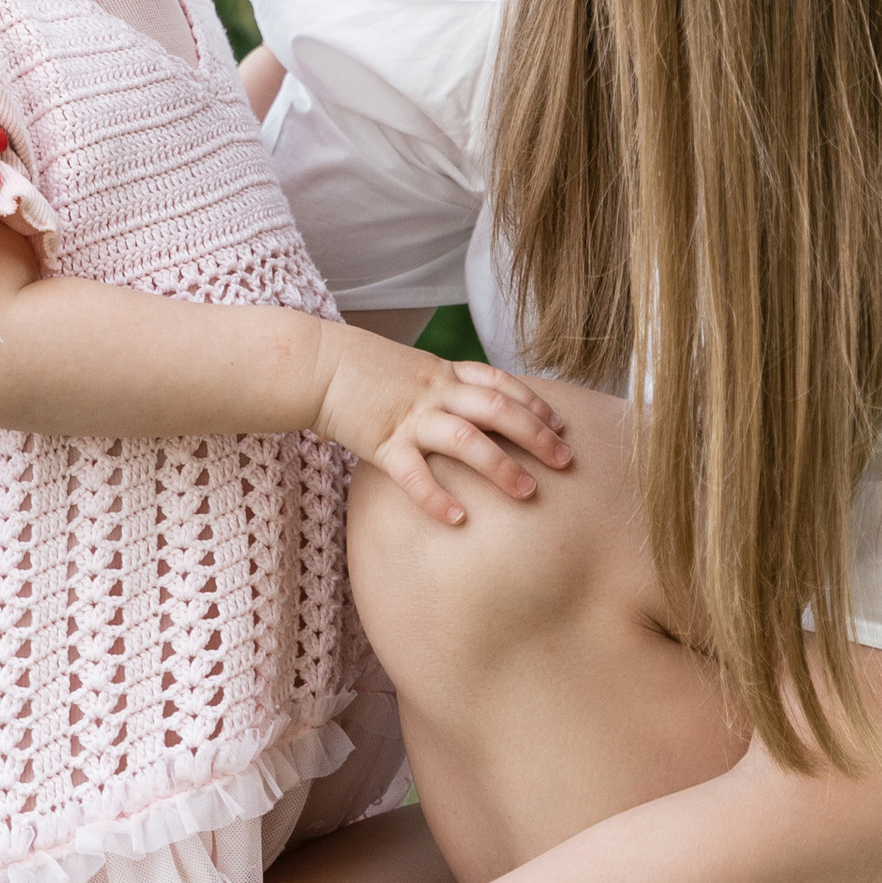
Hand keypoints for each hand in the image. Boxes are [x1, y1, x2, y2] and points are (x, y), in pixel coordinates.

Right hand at [308, 328, 572, 525]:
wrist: (315, 363)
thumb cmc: (361, 369)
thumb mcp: (409, 368)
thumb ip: (439, 387)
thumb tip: (467, 412)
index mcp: (442, 373)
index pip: (500, 383)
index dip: (533, 402)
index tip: (560, 423)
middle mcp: (435, 392)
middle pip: (498, 409)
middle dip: (536, 434)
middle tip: (566, 460)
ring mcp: (410, 416)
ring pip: (466, 439)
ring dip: (500, 466)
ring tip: (528, 493)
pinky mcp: (382, 441)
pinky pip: (414, 473)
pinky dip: (436, 497)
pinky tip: (457, 519)